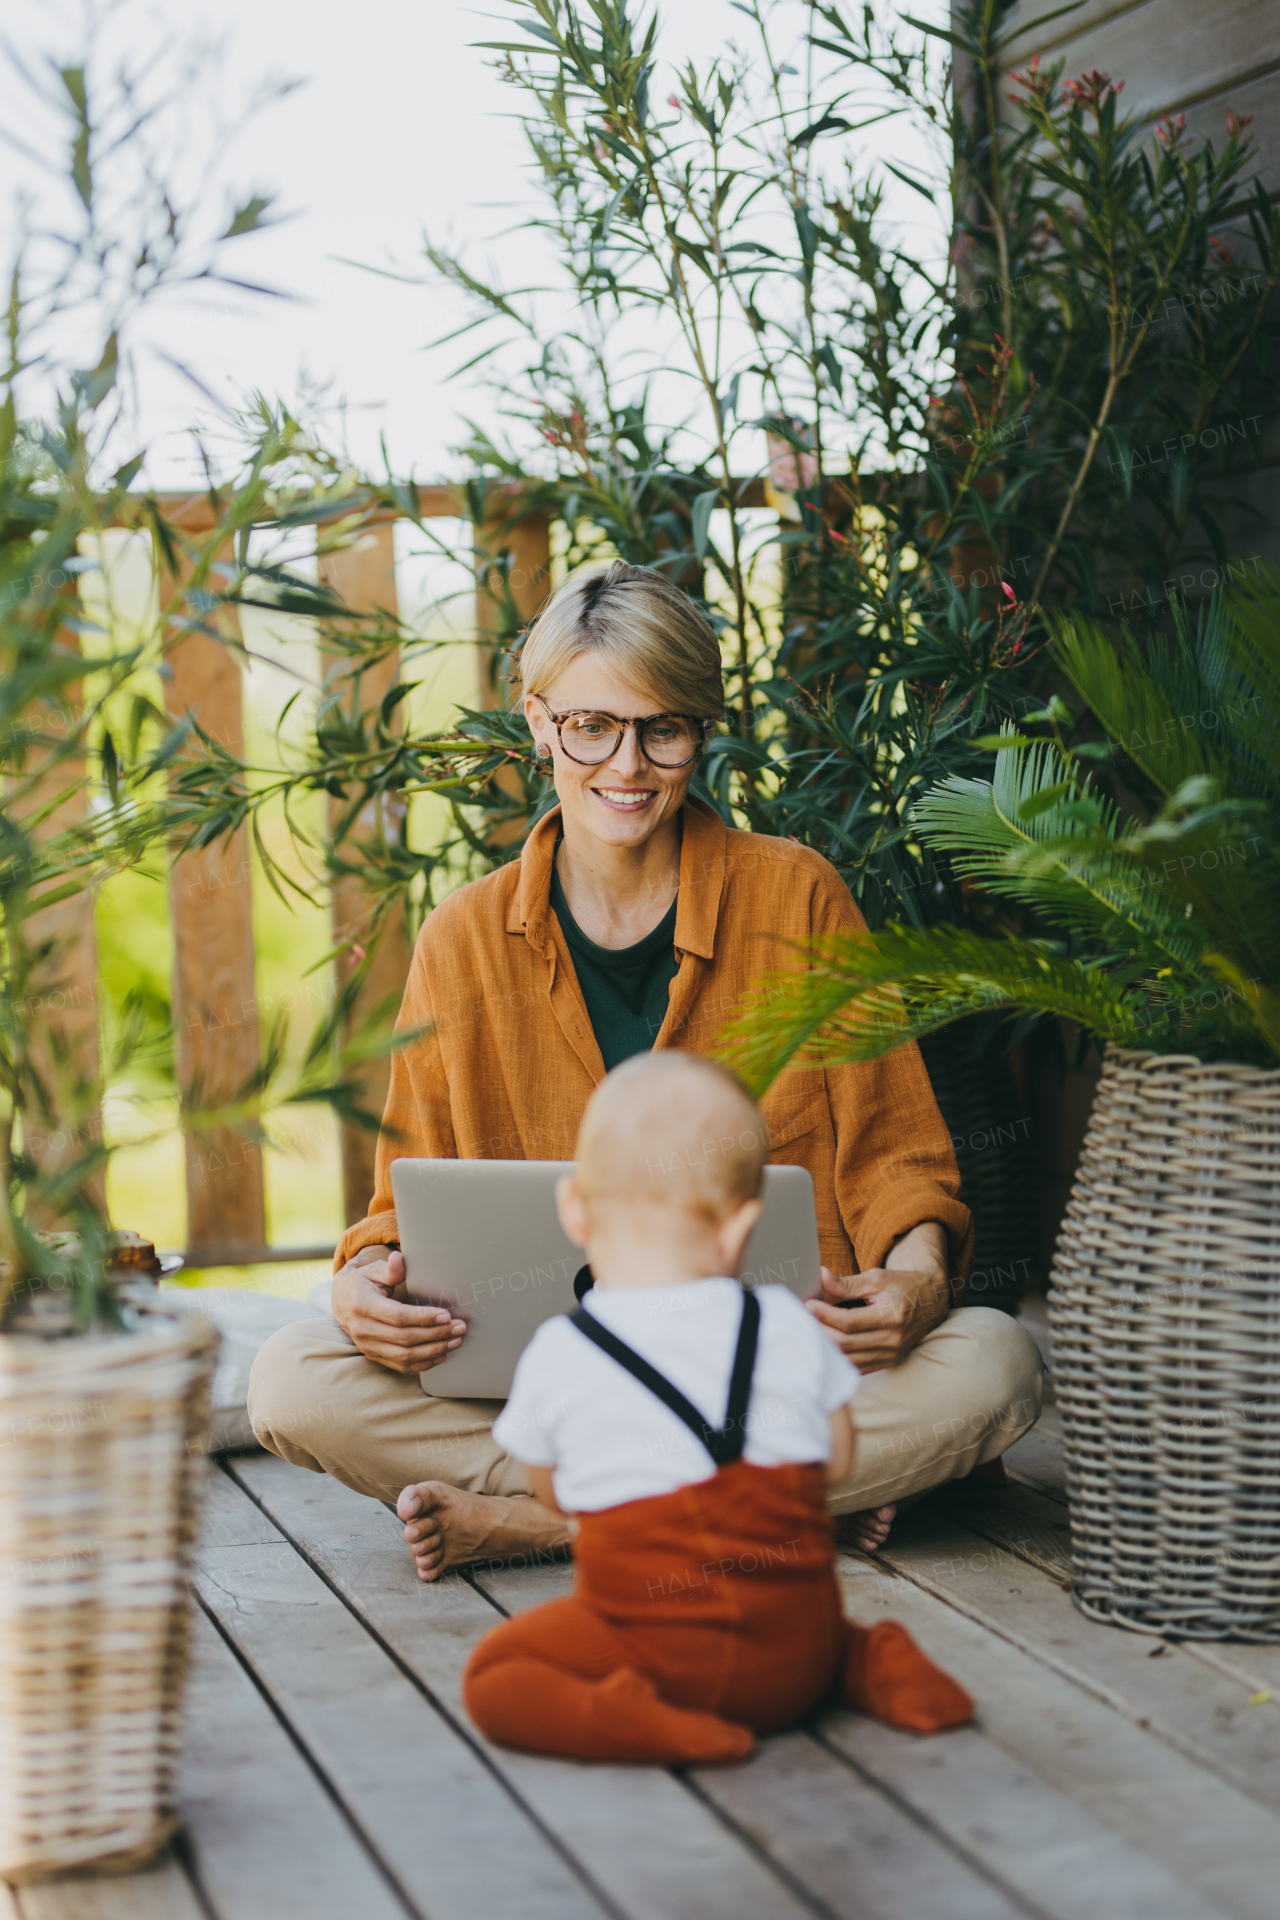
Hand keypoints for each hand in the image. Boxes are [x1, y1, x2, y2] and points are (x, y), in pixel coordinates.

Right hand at [331, 1244, 466, 1375]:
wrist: (342, 1302)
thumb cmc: (363, 1282)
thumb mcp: (372, 1270)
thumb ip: (389, 1268)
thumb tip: (399, 1259)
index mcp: (363, 1305)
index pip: (397, 1316)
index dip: (423, 1318)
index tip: (446, 1315)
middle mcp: (363, 1330)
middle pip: (404, 1338)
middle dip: (436, 1334)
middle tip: (459, 1327)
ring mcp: (368, 1346)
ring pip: (404, 1356)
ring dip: (433, 1351)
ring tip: (455, 1341)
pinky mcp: (374, 1356)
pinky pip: (401, 1366)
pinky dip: (423, 1364)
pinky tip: (441, 1355)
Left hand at [806, 1222, 951, 1373]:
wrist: (930, 1301)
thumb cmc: (901, 1286)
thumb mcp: (877, 1278)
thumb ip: (848, 1282)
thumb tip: (822, 1277)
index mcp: (892, 1316)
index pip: (849, 1322)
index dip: (825, 1315)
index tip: (808, 1304)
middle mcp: (893, 1340)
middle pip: (846, 1343)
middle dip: (820, 1332)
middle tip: (802, 1320)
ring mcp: (891, 1354)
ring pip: (849, 1358)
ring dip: (826, 1347)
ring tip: (809, 1332)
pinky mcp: (888, 1362)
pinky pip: (857, 1367)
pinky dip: (839, 1359)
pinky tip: (824, 1347)